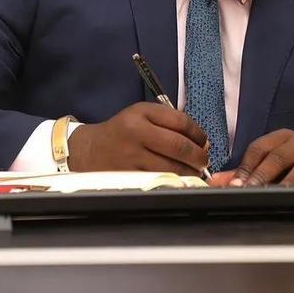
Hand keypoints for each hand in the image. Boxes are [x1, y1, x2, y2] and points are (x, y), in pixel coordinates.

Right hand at [67, 102, 210, 176]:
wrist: (89, 150)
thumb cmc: (121, 131)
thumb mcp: (141, 115)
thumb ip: (168, 121)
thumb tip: (200, 141)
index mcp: (141, 113)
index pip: (180, 121)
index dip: (198, 133)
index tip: (204, 141)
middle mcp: (136, 133)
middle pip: (179, 146)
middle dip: (198, 156)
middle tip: (203, 160)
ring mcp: (132, 157)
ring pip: (172, 167)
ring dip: (190, 171)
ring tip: (194, 171)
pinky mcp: (129, 176)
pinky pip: (160, 180)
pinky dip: (174, 181)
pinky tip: (178, 179)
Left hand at [208, 129, 293, 186]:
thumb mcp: (270, 166)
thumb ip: (244, 173)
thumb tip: (215, 182)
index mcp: (282, 137)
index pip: (260, 148)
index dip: (247, 166)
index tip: (237, 184)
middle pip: (279, 156)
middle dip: (263, 175)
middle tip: (252, 190)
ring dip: (289, 181)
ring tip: (279, 193)